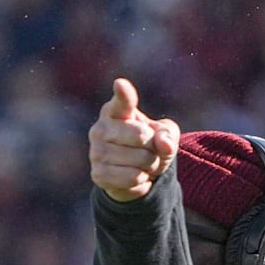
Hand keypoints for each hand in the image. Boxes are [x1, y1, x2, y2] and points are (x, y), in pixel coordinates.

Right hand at [87, 78, 179, 201]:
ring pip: (140, 159)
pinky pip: (133, 177)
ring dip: (150, 166)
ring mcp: (96, 151)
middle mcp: (101, 128)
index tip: (121, 84)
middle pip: (141, 136)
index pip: (122, 101)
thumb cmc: (150, 146)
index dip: (124, 93)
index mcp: (116, 111)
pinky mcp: (98, 174)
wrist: (137, 175)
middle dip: (155, 148)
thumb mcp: (166, 136)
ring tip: (142, 164)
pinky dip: (142, 180)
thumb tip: (162, 142)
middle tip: (149, 151)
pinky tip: (136, 176)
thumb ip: (168, 134)